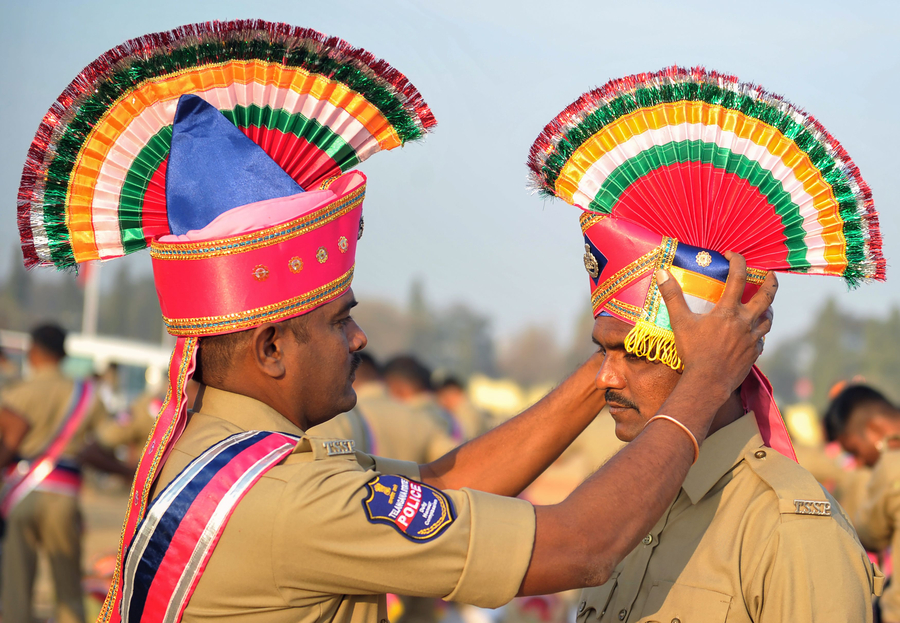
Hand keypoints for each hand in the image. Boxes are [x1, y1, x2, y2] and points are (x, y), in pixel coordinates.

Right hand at [657, 251, 776, 400]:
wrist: (708, 382)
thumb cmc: (693, 352)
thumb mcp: (680, 322)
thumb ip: (672, 296)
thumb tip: (661, 273)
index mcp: (728, 310)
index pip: (738, 277)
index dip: (738, 261)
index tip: (732, 255)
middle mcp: (745, 321)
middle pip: (766, 297)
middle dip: (770, 283)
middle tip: (771, 275)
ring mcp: (752, 338)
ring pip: (768, 319)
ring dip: (768, 309)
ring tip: (765, 306)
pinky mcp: (754, 354)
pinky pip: (761, 340)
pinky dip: (758, 333)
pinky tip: (752, 335)